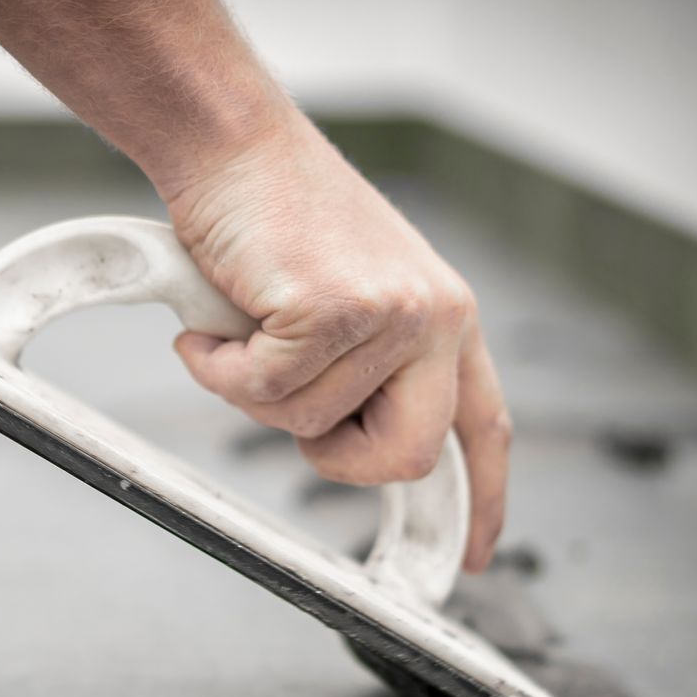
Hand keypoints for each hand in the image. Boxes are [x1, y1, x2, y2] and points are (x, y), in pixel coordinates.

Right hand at [163, 116, 511, 570]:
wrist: (230, 143)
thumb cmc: (273, 215)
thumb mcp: (348, 293)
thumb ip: (368, 365)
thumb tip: (344, 438)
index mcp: (447, 318)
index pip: (484, 427)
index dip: (483, 500)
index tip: (473, 553)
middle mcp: (437, 317)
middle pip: (405, 457)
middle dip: (334, 457)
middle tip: (285, 402)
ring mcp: (391, 313)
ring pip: (311, 426)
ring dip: (252, 391)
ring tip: (239, 326)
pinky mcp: (334, 310)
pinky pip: (263, 391)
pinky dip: (218, 368)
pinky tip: (212, 323)